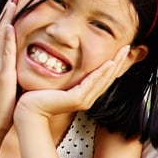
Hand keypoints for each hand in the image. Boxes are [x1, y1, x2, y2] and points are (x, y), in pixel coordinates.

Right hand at [0, 0, 19, 134]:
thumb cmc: (9, 104)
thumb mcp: (16, 82)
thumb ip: (20, 71)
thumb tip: (32, 64)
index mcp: (1, 62)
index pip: (5, 35)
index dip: (10, 18)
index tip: (17, 3)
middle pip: (1, 30)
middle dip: (8, 12)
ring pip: (2, 37)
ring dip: (7, 19)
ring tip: (13, 2)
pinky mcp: (2, 74)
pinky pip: (4, 53)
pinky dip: (6, 39)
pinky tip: (10, 27)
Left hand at [16, 44, 134, 121]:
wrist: (28, 111)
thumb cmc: (38, 96)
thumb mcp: (58, 82)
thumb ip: (66, 76)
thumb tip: (68, 63)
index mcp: (85, 94)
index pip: (104, 77)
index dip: (116, 64)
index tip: (123, 51)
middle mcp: (88, 97)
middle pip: (109, 77)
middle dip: (120, 61)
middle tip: (129, 47)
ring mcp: (84, 100)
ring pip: (104, 79)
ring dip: (115, 64)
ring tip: (124, 51)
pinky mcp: (77, 99)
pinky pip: (92, 83)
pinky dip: (101, 73)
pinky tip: (109, 63)